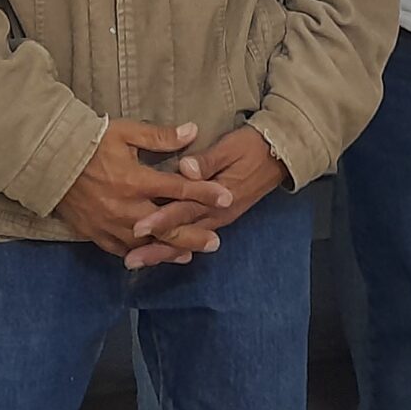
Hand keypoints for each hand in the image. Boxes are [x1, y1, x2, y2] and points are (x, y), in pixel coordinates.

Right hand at [53, 120, 235, 262]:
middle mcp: (127, 207)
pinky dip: (138, 254)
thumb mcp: (126, 132)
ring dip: (169, 250)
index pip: (179, 188)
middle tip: (216, 242)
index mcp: (136, 180)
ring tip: (189, 256)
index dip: (205, 193)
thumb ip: (160, 137)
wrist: (49, 160)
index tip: (227, 197)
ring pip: (146, 244)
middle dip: (194, 236)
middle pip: (168, 227)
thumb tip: (193, 131)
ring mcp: (110, 224)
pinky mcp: (94, 233)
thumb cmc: (90, 141)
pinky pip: (120, 249)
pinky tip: (150, 257)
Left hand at [121, 128, 289, 269]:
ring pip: (187, 239)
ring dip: (162, 252)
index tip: (138, 227)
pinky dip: (176, 247)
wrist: (279, 155)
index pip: (185, 210)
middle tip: (130, 260)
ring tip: (137, 262)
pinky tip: (160, 253)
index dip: (162, 219)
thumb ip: (208, 160)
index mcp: (219, 196)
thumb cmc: (253, 147)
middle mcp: (218, 213)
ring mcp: (219, 217)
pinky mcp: (219, 217)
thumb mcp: (231, 147)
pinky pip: (194, 236)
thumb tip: (185, 169)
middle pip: (182, 233)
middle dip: (156, 248)